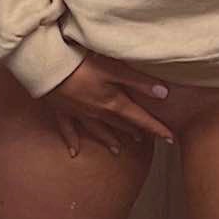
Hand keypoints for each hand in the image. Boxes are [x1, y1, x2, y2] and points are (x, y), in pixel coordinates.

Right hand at [42, 52, 175, 157]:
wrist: (49, 70)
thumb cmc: (83, 66)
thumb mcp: (115, 69)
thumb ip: (139, 82)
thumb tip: (164, 93)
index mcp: (113, 103)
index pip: (140, 118)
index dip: (155, 127)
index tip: (170, 138)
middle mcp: (98, 113)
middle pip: (120, 124)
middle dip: (134, 131)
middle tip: (144, 140)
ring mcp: (79, 114)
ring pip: (98, 130)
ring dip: (109, 139)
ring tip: (117, 149)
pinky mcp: (62, 111)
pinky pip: (69, 130)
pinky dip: (72, 141)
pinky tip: (74, 152)